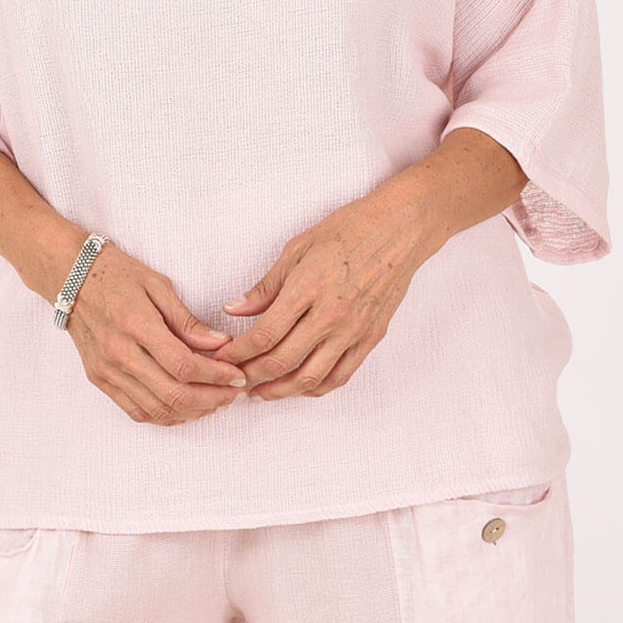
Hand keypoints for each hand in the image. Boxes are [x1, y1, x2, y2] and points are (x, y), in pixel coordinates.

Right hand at [58, 242, 249, 423]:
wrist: (71, 278)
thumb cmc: (117, 275)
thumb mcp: (158, 285)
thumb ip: (188, 320)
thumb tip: (220, 344)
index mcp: (136, 324)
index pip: (184, 365)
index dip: (217, 376)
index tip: (237, 375)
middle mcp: (119, 353)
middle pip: (173, 394)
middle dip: (212, 399)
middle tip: (233, 394)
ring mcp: (107, 371)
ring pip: (157, 409)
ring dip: (192, 411)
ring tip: (215, 402)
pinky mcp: (100, 380)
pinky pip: (137, 411)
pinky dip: (165, 416)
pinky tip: (185, 408)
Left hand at [208, 182, 442, 400]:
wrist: (399, 230)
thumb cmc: (348, 230)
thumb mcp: (298, 248)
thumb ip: (266, 286)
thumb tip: (233, 309)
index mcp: (308, 288)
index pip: (264, 334)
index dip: (238, 352)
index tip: (223, 357)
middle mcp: (331, 314)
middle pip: (282, 361)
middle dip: (252, 375)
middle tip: (235, 378)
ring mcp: (353, 330)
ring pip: (311, 378)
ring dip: (281, 391)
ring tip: (261, 393)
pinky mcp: (371, 337)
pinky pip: (341, 375)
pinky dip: (316, 388)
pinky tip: (300, 387)